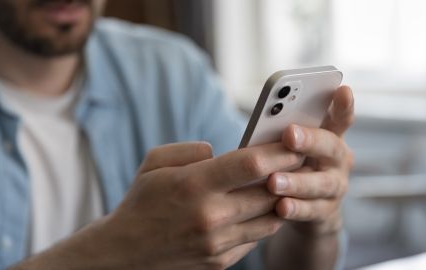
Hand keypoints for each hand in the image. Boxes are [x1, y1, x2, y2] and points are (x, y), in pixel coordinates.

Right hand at [95, 141, 302, 269]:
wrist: (124, 253)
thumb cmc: (141, 202)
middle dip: (290, 173)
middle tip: (301, 159)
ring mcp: (217, 243)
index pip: (251, 164)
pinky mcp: (221, 261)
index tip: (294, 142)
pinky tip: (262, 209)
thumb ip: (191, 149)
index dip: (278, 151)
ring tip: (285, 183)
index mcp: (193, 185)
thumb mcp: (154, 163)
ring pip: (270, 219)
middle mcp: (210, 216)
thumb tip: (221, 152)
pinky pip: (255, 238)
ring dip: (282, 200)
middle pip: (269, 192)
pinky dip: (263, 221)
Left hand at [266, 85, 353, 234]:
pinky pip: (312, 210)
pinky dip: (296, 208)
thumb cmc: (293, 165)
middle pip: (330, 146)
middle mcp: (338, 159)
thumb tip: (263, 123)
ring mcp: (336, 186)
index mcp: (329, 136)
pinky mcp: (327, 211)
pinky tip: (280, 207)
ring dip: (297, 181)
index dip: (343, 105)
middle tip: (290, 134)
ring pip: (321, 183)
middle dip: (310, 139)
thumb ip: (286, 134)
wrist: (308, 208)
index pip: (340, 117)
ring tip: (273, 181)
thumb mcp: (292, 147)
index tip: (343, 90)